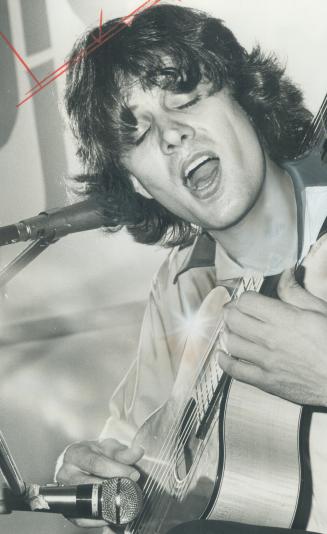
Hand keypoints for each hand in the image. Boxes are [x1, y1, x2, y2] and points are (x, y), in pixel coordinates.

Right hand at [55, 438, 143, 528]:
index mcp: (75, 453)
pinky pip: (81, 519)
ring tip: (122, 502)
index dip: (115, 469)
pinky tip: (111, 515)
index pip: (95, 463)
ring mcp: (64, 492)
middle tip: (129, 489)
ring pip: (83, 502)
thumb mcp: (109, 448)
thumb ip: (124, 452)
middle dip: (111, 487)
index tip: (133, 474)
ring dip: (105, 504)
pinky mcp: (67, 509)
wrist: (82, 464)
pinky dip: (97, 520)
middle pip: (88, 483)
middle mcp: (65, 472)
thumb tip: (138, 451)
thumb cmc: (95, 454)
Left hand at [219, 268, 326, 405]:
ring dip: (228, 333)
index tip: (248, 301)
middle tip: (234, 312)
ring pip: (231, 342)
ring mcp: (266, 361)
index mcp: (284, 318)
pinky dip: (225, 361)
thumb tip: (284, 273)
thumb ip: (296, 292)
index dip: (244, 298)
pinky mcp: (266, 381)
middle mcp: (271, 339)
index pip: (247, 301)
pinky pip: (235, 371)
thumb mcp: (320, 310)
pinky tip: (224, 354)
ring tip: (233, 330)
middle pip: (233, 319)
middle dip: (231, 311)